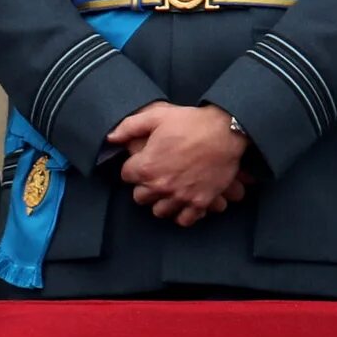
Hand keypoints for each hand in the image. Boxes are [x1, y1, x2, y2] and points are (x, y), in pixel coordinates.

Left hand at [108, 102, 249, 225]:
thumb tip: (110, 138)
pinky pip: (185, 219)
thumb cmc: (190, 122)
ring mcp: (181, 197)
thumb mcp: (156, 116)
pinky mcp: (200, 202)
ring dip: (161, 202)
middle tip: (155, 177)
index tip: (143, 162)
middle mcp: (160, 186)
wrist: (226, 131)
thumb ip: (129, 127)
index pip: (127, 176)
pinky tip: (183, 202)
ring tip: (168, 191)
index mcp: (146, 167)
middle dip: (144, 187)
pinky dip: (183, 213)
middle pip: (140, 197)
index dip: (134, 168)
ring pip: (160, 211)